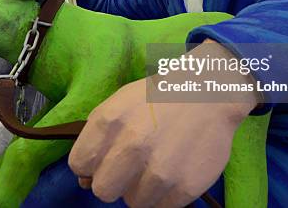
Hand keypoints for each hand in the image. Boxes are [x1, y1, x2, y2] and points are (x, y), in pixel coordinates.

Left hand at [69, 40, 258, 206]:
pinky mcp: (184, 187)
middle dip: (113, 181)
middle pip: (102, 190)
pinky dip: (165, 194)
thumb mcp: (119, 103)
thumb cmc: (158, 97)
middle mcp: (132, 146)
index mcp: (109, 121)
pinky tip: (173, 169)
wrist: (208, 93)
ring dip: (141, 188)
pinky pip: (161, 207)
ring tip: (157, 163)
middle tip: (130, 166)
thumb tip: (84, 179)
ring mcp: (160, 169)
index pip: (79, 164)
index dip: (90, 164)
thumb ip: (96, 138)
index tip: (104, 159)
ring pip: (133, 202)